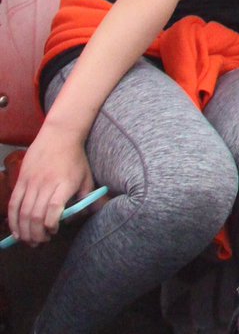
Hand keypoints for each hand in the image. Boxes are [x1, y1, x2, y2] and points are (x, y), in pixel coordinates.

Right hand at [7, 126, 93, 245]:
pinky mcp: (21, 180)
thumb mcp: (87, 177)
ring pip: (22, 212)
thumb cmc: (75, 159)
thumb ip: (86, 199)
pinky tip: (16, 232)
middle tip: (41, 243)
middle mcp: (46, 184)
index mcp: (65, 184)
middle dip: (36, 234)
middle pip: (35, 215)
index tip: (54, 230)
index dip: (51, 224)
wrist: (59, 136)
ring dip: (24, 231)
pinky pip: (13, 204)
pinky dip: (13, 220)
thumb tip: (79, 218)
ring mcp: (31, 182)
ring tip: (29, 241)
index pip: (54, 208)